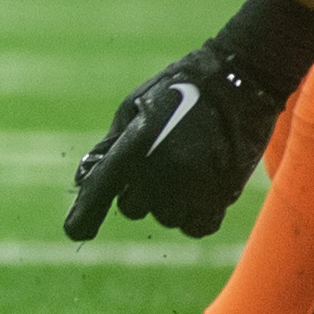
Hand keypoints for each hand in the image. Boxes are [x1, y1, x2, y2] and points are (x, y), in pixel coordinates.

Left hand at [65, 42, 285, 241]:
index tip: (75, 232)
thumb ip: (109, 146)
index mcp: (136, 145)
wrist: (237, 81)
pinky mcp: (222, 196)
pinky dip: (193, 215)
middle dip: (136, 192)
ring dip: (168, 202)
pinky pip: (197, 227)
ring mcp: (193, 187)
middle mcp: (162, 172)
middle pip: (132, 208)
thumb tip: (82, 179)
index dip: (85, 213)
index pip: (103, 189)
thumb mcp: (134, 107)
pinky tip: (198, 189)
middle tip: (156, 163)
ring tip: (183, 166)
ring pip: (166, 219)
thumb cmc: (179, 88)